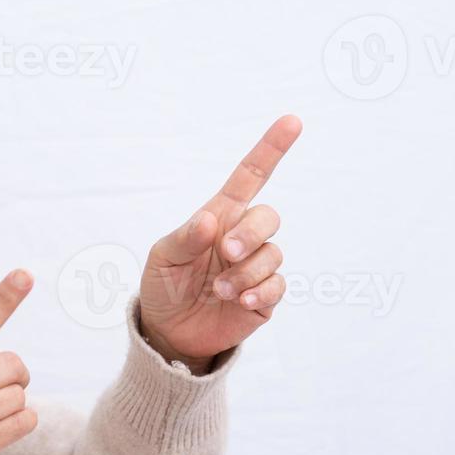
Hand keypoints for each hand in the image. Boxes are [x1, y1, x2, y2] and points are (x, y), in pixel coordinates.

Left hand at [138, 114, 301, 370]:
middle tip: (226, 254)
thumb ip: (186, 238)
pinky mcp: (265, 296)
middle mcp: (242, 238)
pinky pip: (278, 285)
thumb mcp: (163, 259)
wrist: (170, 332)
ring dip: (245, 273)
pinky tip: (240, 300)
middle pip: (268, 217)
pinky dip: (260, 291)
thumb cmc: (164, 286)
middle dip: (250, 234)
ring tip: (218, 290)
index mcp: (220, 218)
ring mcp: (256, 267)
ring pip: (273, 254)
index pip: (250, 178)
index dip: (271, 149)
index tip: (292, 121)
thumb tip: (211, 220)